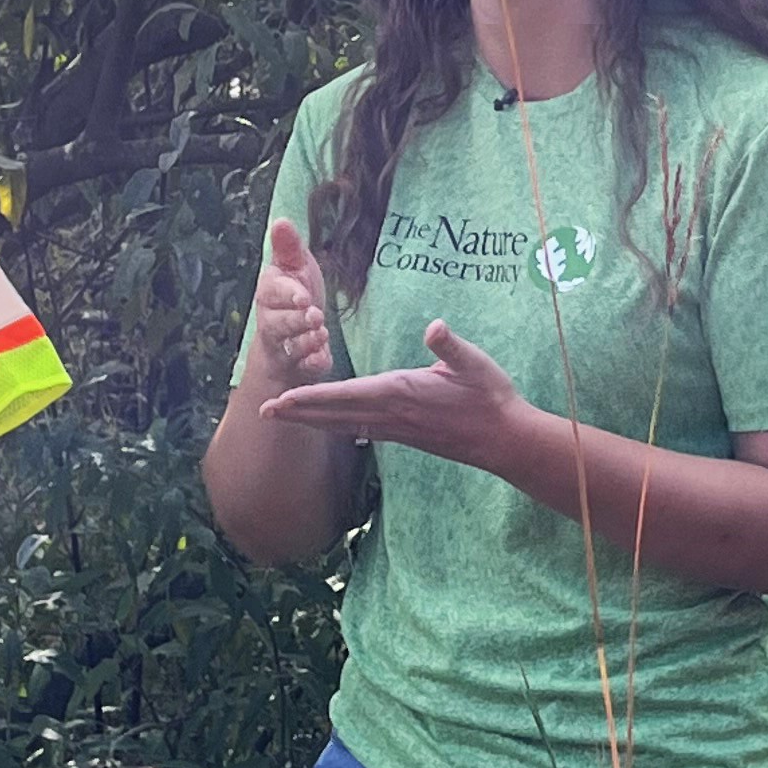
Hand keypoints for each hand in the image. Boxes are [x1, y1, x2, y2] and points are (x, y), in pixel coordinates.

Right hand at [251, 218, 337, 391]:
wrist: (293, 336)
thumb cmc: (295, 294)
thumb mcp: (295, 267)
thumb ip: (288, 248)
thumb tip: (281, 221)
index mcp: (270, 293)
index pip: (272, 292)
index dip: (287, 294)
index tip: (302, 295)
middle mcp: (272, 320)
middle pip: (278, 322)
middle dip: (296, 320)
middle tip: (314, 316)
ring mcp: (284, 345)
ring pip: (289, 346)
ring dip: (305, 340)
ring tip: (320, 333)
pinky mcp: (300, 365)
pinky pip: (304, 367)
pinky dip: (312, 363)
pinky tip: (322, 358)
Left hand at [261, 319, 529, 472]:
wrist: (505, 440)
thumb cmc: (490, 397)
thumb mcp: (474, 364)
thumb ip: (450, 346)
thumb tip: (434, 327)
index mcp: (402, 392)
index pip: (346, 395)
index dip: (311, 397)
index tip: (281, 399)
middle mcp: (393, 414)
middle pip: (334, 414)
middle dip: (298, 412)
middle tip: (262, 411)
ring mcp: (397, 428)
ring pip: (343, 424)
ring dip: (312, 420)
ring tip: (284, 416)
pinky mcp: (405, 434)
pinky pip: (362, 430)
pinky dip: (339, 426)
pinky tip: (331, 427)